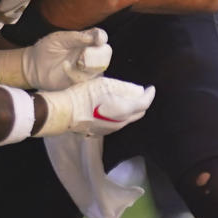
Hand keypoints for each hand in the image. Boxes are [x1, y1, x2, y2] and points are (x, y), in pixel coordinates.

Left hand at [21, 28, 111, 89]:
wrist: (34, 66)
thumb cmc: (46, 48)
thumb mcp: (59, 39)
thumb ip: (76, 37)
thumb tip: (94, 37)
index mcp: (85, 40)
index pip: (101, 37)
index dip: (101, 38)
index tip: (98, 40)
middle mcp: (89, 54)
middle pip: (105, 53)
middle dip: (98, 54)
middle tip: (84, 55)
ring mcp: (86, 69)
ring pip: (99, 68)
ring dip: (89, 66)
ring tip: (76, 63)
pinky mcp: (81, 82)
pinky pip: (87, 80)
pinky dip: (77, 75)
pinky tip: (66, 69)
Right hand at [36, 77, 154, 136]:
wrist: (66, 112)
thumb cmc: (84, 96)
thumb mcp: (104, 85)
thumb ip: (123, 88)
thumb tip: (137, 91)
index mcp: (124, 110)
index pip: (144, 103)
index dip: (149, 95)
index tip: (151, 88)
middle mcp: (121, 123)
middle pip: (138, 113)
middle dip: (142, 102)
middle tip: (140, 93)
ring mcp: (112, 129)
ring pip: (128, 119)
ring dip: (130, 109)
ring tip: (125, 98)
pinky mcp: (102, 132)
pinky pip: (117, 123)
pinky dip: (120, 114)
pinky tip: (112, 107)